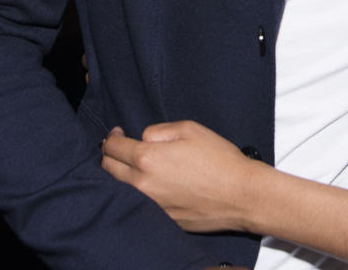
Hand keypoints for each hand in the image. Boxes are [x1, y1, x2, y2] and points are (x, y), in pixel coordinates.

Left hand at [101, 120, 264, 232]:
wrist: (239, 194)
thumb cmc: (218, 157)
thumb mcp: (190, 129)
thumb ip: (159, 131)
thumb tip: (144, 139)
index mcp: (148, 158)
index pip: (113, 148)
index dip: (112, 138)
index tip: (118, 134)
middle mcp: (142, 184)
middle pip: (108, 170)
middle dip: (110, 156)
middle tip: (121, 147)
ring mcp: (150, 205)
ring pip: (120, 189)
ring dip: (121, 175)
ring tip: (133, 165)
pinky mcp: (160, 219)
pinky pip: (139, 203)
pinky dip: (138, 192)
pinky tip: (153, 184)